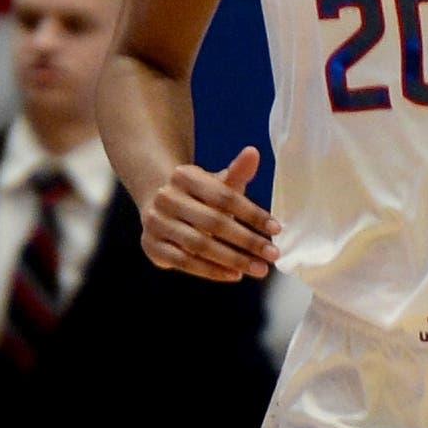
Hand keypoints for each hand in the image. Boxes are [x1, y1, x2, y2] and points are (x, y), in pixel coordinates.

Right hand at [142, 144, 279, 277]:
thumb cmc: (199, 196)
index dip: (252, 214)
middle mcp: (166, 198)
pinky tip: (234, 275)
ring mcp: (156, 223)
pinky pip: (185, 262)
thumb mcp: (217, 183)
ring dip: (233, 259)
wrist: (159, 205)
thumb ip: (237, 172)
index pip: (224, 197)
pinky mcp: (152, 246)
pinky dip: (211, 271)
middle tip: (273, 255)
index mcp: (184, 176)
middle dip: (247, 241)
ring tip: (259, 269)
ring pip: (199, 245)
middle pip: (214, 223)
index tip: (276, 229)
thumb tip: (253, 152)